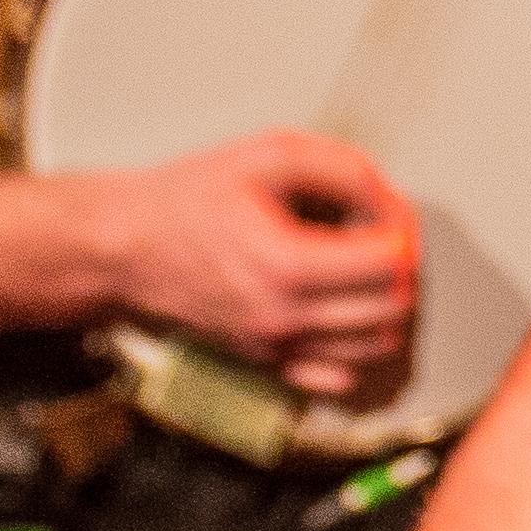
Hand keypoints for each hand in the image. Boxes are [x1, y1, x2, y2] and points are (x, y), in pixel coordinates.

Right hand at [107, 132, 415, 399]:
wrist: (128, 247)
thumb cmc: (190, 199)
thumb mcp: (267, 154)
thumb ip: (342, 170)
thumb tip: (393, 202)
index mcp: (285, 264)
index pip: (389, 264)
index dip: (402, 230)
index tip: (386, 211)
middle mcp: (283, 317)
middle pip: (391, 308)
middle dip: (401, 268)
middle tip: (379, 235)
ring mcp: (276, 347)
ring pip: (374, 346)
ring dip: (385, 306)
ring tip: (361, 267)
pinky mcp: (269, 362)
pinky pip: (340, 376)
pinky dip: (356, 344)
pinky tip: (340, 305)